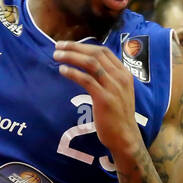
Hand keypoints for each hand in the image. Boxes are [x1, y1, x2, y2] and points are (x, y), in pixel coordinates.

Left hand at [54, 41, 140, 159]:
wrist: (125, 138)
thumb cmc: (118, 116)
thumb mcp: (118, 92)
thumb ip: (108, 79)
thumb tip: (88, 67)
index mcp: (124, 74)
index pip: (103, 51)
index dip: (84, 45)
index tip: (69, 45)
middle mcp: (120, 78)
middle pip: (95, 54)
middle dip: (74, 47)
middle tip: (58, 46)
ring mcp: (114, 88)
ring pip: (90, 63)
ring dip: (71, 57)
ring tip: (56, 56)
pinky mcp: (105, 99)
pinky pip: (86, 80)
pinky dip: (73, 73)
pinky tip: (63, 71)